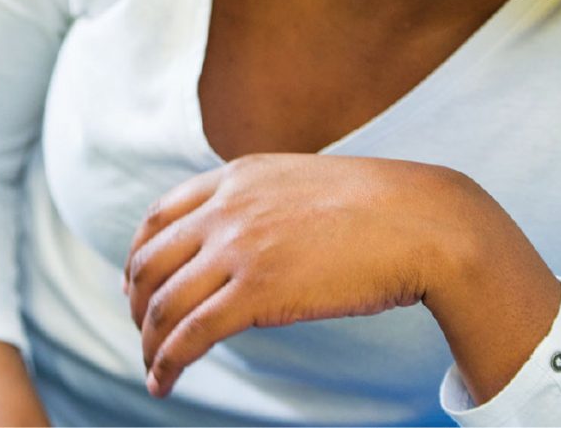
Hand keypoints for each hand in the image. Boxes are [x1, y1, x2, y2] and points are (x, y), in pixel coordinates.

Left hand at [123, 154, 511, 396]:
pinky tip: (164, 382)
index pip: (159, 216)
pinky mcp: (256, 291)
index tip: (138, 283)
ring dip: (148, 342)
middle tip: (142, 330)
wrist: (424, 222)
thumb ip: (266, 202)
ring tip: (153, 368)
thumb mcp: (303, 184)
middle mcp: (227, 207)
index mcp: (236, 177)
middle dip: (136, 302)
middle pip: (149, 260)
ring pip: (163, 302)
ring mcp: (238, 247)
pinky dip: (167, 362)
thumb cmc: (379, 210)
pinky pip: (190, 334)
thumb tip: (252, 237)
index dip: (139, 255)